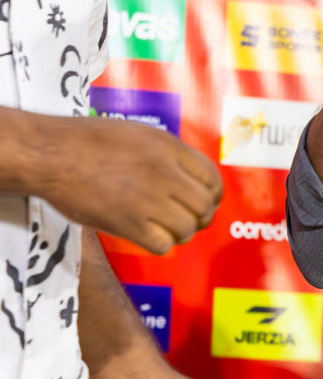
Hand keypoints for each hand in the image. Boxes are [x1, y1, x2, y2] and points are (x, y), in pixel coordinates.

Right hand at [28, 116, 221, 253]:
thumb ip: (169, 153)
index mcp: (171, 148)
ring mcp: (148, 199)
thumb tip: (189, 176)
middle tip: (189, 220)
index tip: (207, 202)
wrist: (51, 154)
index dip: (214, 194)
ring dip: (181, 232)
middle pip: (204, 206)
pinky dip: (161, 244)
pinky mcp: (127, 223)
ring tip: (168, 229)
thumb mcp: (141, 134)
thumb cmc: (90, 141)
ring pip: (187, 227)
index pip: (212, 178)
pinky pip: (162, 244)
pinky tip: (150, 236)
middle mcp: (166, 173)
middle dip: (201, 216)